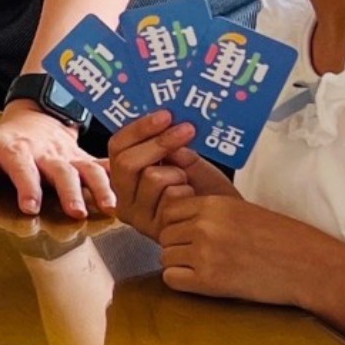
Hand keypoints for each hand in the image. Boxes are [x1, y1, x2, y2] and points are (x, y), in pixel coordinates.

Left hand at [0, 101, 117, 219]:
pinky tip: (131, 187)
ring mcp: (69, 155)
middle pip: (60, 171)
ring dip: (99, 187)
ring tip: (110, 207)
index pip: (22, 167)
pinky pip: (104, 165)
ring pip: (87, 169)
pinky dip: (117, 175)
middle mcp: (46, 153)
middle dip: (69, 191)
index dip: (27, 186)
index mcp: (17, 150)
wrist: (34, 117)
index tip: (31, 208)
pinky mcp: (85, 158)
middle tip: (76, 213)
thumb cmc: (3, 143)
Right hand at [106, 110, 237, 238]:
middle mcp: (125, 197)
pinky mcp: (155, 229)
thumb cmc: (206, 191)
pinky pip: (170, 196)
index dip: (139, 129)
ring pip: (151, 177)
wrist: (227, 223)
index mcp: (125, 176)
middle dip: (159, 142)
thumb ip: (171, 146)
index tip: (165, 115)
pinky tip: (192, 199)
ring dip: (177, 173)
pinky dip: (188, 192)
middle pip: (127, 162)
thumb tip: (167, 121)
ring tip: (187, 181)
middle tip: (186, 129)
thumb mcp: (186, 161)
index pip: (117, 147)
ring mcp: (138, 215)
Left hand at [158, 193, 336, 307]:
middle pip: (164, 234)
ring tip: (205, 268)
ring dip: (180, 264)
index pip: (169, 210)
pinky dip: (181, 281)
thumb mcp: (242, 211)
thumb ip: (210, 212)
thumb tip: (177, 219)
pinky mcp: (209, 279)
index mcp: (213, 204)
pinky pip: (171, 278)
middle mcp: (205, 225)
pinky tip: (202, 282)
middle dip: (177, 245)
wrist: (308, 266)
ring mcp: (205, 252)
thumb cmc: (280, 239)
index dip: (177, 224)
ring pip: (165, 256)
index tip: (191, 235)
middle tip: (200, 256)